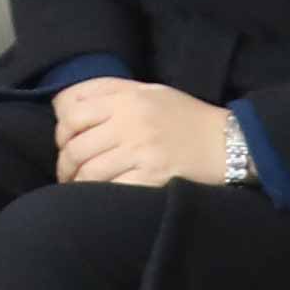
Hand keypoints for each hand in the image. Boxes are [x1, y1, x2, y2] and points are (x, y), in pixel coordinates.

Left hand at [47, 78, 235, 187]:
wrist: (228, 143)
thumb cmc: (186, 117)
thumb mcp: (151, 91)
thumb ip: (112, 91)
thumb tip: (67, 105)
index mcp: (128, 98)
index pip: (72, 114)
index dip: (61, 133)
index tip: (65, 145)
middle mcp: (131, 122)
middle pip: (76, 146)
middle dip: (65, 165)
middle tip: (68, 174)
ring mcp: (142, 151)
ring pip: (89, 171)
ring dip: (77, 184)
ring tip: (80, 188)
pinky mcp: (153, 177)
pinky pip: (111, 189)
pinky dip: (98, 197)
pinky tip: (100, 199)